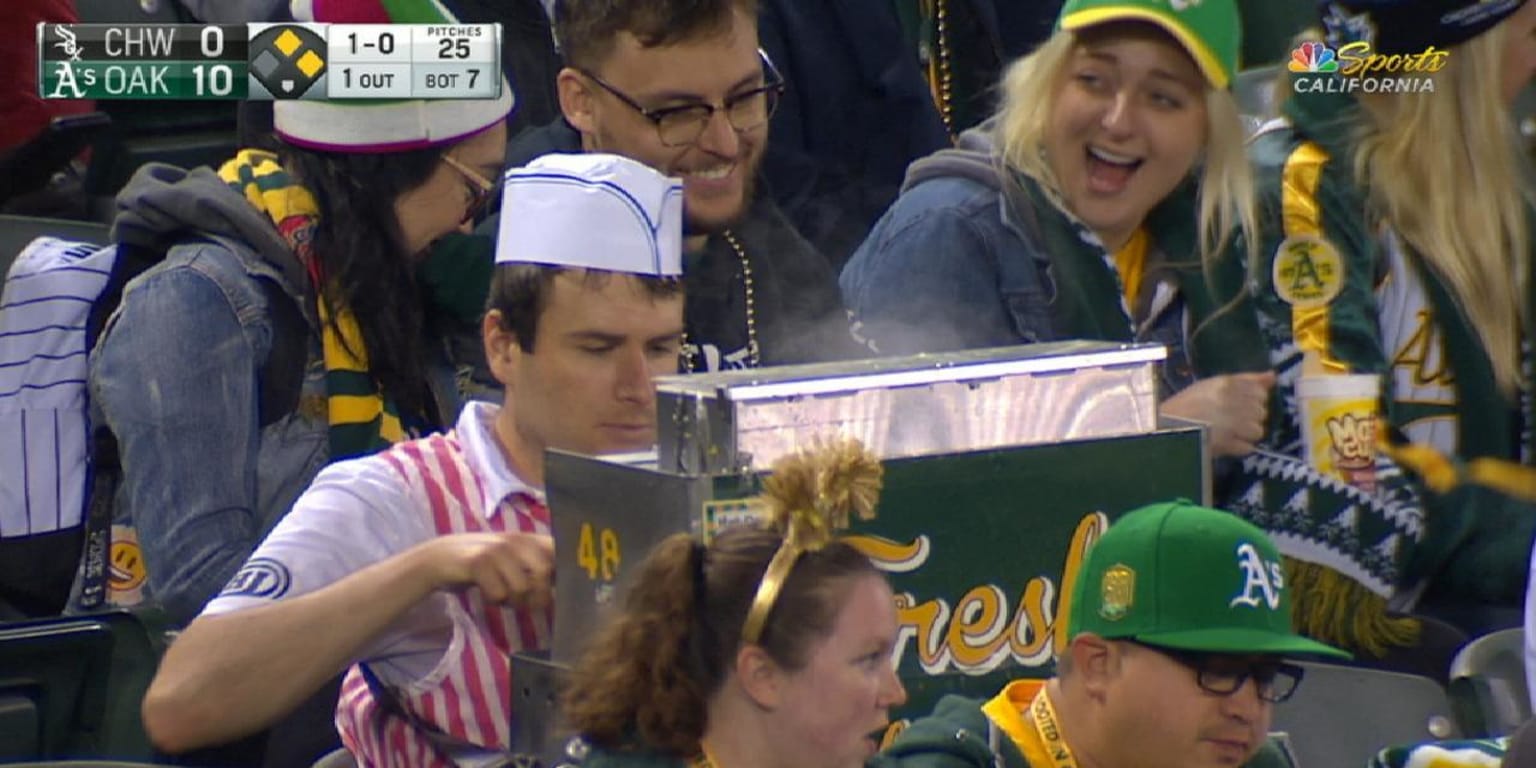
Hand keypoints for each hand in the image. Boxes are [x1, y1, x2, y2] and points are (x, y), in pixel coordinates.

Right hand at [410, 533, 554, 607]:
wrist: (441, 558)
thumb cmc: (486, 564)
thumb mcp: (515, 562)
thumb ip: (540, 571)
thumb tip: (569, 593)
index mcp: (531, 540)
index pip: (560, 552)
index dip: (566, 573)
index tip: (561, 592)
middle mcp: (517, 541)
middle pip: (543, 574)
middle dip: (538, 596)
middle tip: (526, 604)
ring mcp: (497, 550)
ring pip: (522, 588)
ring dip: (513, 601)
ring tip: (503, 596)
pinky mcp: (478, 563)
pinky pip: (499, 593)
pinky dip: (495, 600)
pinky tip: (487, 594)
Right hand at [1161, 371, 1276, 457]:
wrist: (1165, 428)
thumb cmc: (1187, 405)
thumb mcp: (1213, 385)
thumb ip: (1245, 380)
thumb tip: (1272, 376)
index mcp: (1226, 384)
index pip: (1259, 392)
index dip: (1251, 401)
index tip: (1237, 405)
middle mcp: (1231, 400)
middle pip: (1261, 412)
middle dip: (1249, 418)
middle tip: (1229, 420)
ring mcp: (1229, 423)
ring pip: (1257, 431)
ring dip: (1245, 434)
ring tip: (1227, 432)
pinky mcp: (1226, 444)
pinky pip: (1248, 448)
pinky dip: (1239, 448)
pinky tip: (1225, 443)